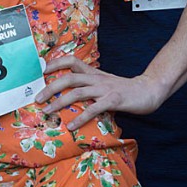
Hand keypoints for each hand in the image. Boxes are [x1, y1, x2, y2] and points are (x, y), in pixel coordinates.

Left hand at [35, 56, 164, 131]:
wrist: (149, 90)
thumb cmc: (124, 89)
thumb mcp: (103, 83)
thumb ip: (88, 85)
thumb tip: (68, 94)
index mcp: (93, 73)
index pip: (72, 61)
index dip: (55, 63)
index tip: (40, 70)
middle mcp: (97, 78)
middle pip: (69, 77)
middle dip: (50, 88)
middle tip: (37, 99)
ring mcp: (105, 89)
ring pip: (77, 92)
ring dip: (60, 102)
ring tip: (47, 112)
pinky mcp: (114, 100)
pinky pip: (94, 108)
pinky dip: (81, 117)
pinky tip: (71, 126)